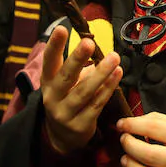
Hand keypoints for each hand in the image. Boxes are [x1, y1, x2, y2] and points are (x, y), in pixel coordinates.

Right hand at [41, 26, 122, 153]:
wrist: (62, 138)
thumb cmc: (67, 99)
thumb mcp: (63, 84)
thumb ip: (76, 68)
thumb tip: (95, 47)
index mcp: (48, 82)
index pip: (49, 61)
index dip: (54, 45)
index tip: (62, 28)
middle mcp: (53, 97)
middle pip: (65, 77)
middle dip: (77, 58)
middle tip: (89, 42)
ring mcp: (65, 113)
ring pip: (84, 91)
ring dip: (101, 73)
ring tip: (114, 57)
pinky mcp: (81, 125)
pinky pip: (97, 104)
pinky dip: (108, 88)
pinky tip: (118, 74)